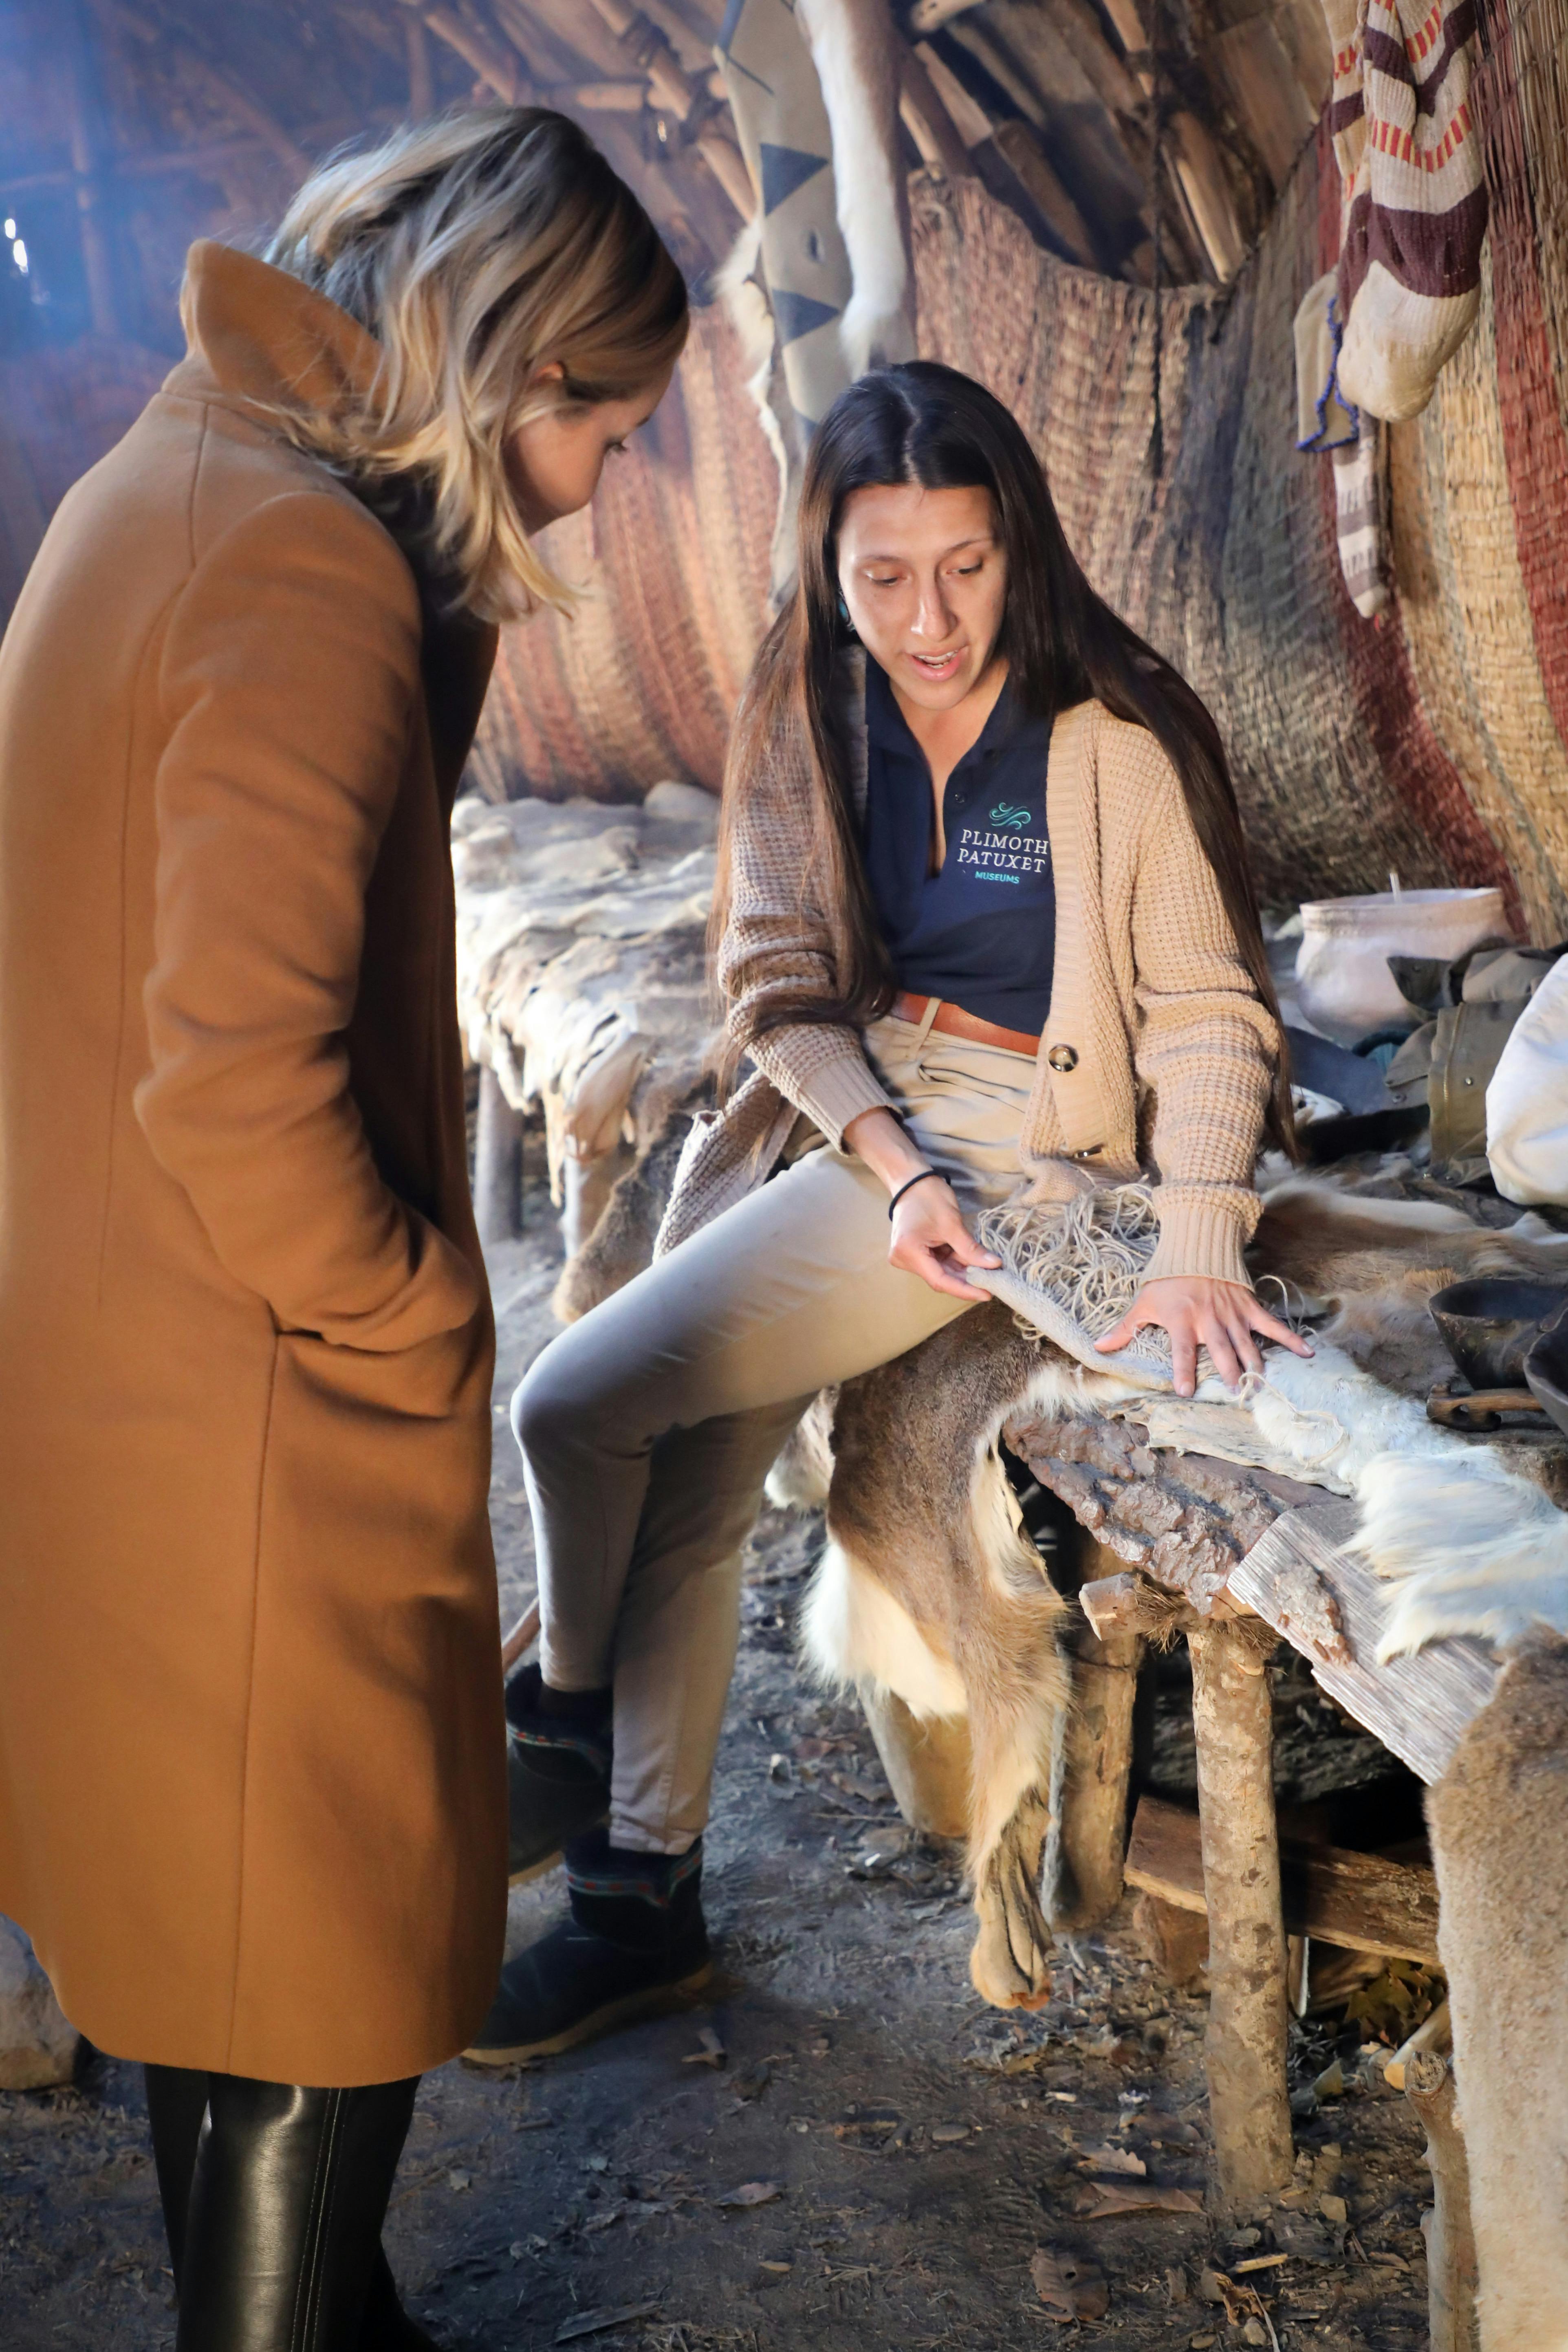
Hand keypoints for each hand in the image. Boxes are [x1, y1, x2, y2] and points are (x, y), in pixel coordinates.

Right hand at [841, 1107, 1001, 1303]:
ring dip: (963, 1271)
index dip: (966, 1289)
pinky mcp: (914, 1253)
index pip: (940, 1280)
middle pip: (940, 1278)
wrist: (911, 1181)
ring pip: (941, 1272)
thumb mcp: (952, 1223)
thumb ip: (971, 1249)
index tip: (987, 1294)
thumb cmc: (929, 1196)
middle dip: (967, 1280)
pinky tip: (974, 1263)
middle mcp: (904, 1259)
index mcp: (908, 1252)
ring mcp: (908, 1257)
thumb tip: (994, 1266)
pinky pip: (938, 1263)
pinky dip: (956, 1263)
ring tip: (987, 1272)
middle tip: (993, 1282)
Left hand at [1094, 1275, 1312, 1396]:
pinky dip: (1291, 1339)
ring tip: (1260, 1385)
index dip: (1182, 1369)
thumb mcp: (1143, 1302)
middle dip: (1230, 1373)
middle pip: (1222, 1350)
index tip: (1185, 1391)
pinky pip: (1272, 1325)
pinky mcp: (1249, 1307)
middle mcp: (1209, 1319)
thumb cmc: (1167, 1280)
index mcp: (1182, 1320)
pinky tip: (1307, 1353)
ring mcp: (1233, 1314)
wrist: (1196, 1247)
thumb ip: (1124, 1328)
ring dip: (1255, 1364)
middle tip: (1237, 1393)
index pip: (1181, 1349)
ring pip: (1247, 1343)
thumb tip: (1098, 1348)